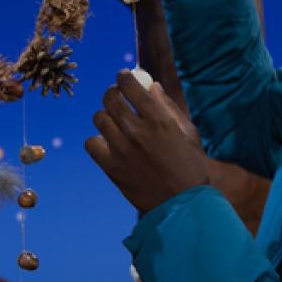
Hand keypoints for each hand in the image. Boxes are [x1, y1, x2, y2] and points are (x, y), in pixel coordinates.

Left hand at [85, 71, 209, 212]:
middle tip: (116, 97)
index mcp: (158, 118)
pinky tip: (108, 143)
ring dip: (105, 116)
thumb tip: (151, 86)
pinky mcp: (111, 167)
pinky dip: (97, 140)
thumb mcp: (187, 132)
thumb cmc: (190, 166)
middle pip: (110, 98)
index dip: (124, 77)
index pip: (129, 85)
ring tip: (114, 123)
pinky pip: (91, 143)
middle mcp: (137, 131)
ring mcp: (121, 149)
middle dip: (112, 93)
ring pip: (98, 118)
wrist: (183, 204)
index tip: (123, 77)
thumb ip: (167, 106)